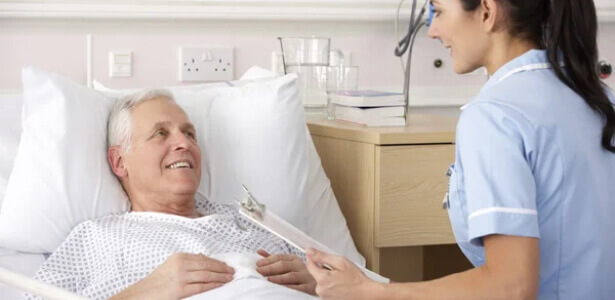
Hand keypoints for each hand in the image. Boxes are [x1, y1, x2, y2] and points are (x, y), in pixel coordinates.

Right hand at [110, 252, 234, 299]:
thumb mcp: (171, 265)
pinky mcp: (180, 289)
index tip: (225, 264)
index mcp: (179, 257)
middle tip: (232, 271)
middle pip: (207, 265)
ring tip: (229, 278)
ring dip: (220, 276)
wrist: (143, 293)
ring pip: (206, 275)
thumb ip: (186, 261)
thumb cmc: (157, 281)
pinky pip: (201, 286)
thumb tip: (203, 257)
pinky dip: (212, 284)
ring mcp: (181, 277)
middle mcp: (181, 264)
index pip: (203, 258)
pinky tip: (220, 284)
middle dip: (221, 268)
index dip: (216, 261)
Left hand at [256, 249, 316, 294]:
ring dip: (279, 278)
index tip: (257, 264)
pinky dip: (290, 287)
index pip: (279, 257)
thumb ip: (274, 259)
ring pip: (291, 276)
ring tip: (268, 280)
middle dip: (270, 268)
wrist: (321, 282)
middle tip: (259, 271)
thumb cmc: (300, 274)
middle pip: (284, 265)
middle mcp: (300, 266)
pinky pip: (299, 287)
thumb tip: (259, 252)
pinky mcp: (309, 287)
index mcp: (294, 259)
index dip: (268, 260)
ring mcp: (305, 276)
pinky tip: (282, 288)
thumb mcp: (289, 264)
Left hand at [305, 248, 380, 299]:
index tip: (319, 257)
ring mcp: (324, 297)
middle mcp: (320, 290)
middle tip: (337, 271)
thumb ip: (323, 256)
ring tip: (341, 280)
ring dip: (328, 280)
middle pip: (316, 275)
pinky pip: (326, 291)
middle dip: (324, 270)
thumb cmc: (357, 280)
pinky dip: (331, 288)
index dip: (315, 259)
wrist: (366, 294)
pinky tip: (341, 286)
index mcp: (322, 279)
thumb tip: (310, 251)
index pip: (309, 265)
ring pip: (321, 283)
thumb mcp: (341, 262)